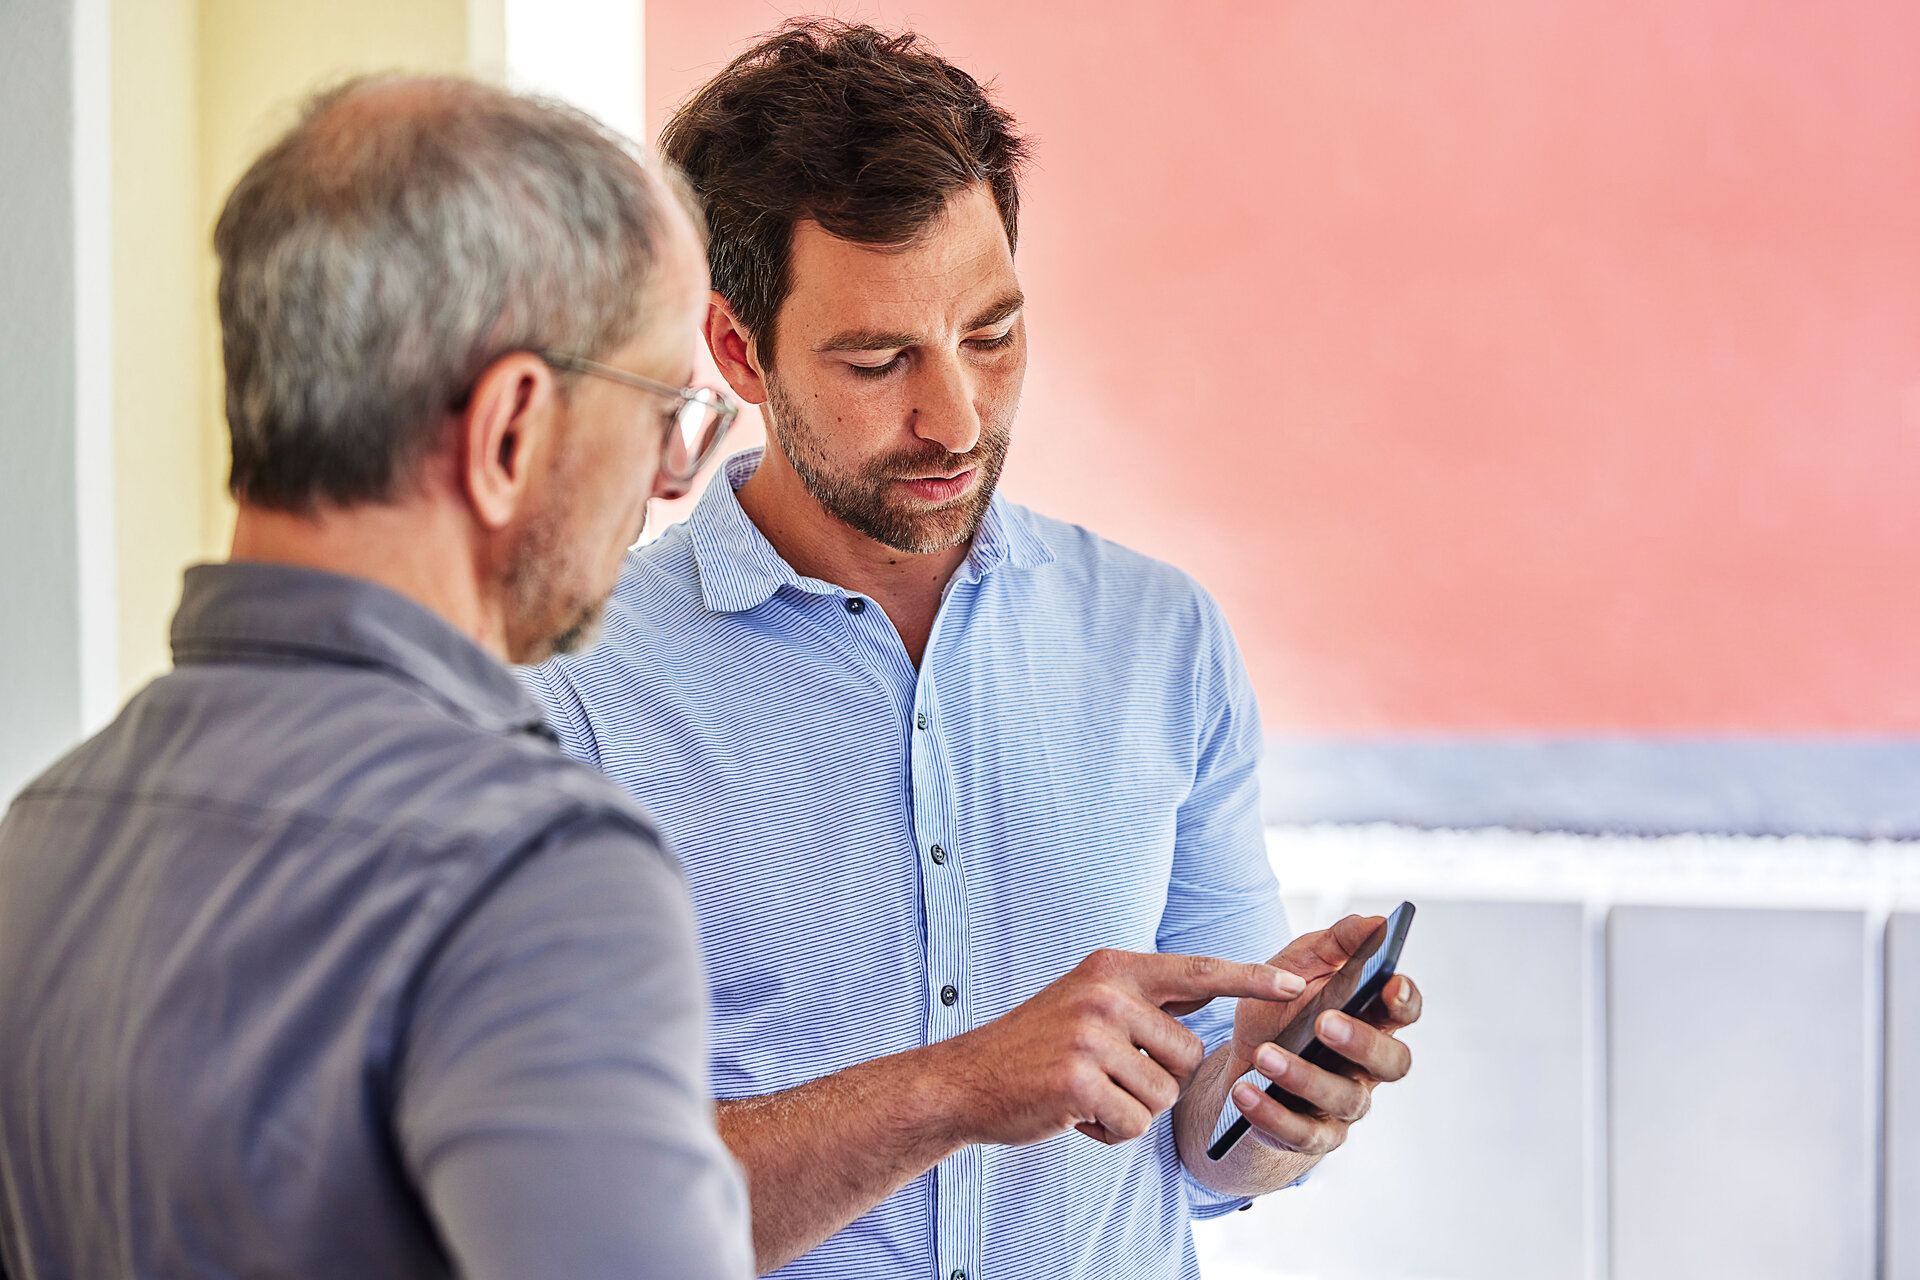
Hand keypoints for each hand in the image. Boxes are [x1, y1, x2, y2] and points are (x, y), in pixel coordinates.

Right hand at [934, 949, 1305, 1147]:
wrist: (966, 1080)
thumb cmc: (1035, 1046)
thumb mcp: (1088, 1001)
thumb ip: (1147, 998)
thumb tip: (1212, 992)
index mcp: (1112, 968)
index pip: (1198, 971)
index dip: (1252, 979)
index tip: (1298, 984)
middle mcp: (1106, 994)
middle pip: (1187, 1055)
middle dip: (1156, 1081)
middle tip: (1104, 1077)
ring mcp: (1091, 1036)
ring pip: (1163, 1095)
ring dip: (1131, 1110)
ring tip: (1086, 1094)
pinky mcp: (1080, 1081)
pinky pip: (1134, 1124)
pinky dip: (1109, 1133)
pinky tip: (1074, 1115)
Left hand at [1225, 915, 1421, 1157]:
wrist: (1240, 1067)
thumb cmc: (1279, 1012)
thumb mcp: (1295, 967)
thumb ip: (1333, 944)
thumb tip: (1373, 921)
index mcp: (1370, 1019)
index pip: (1403, 1011)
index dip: (1404, 1000)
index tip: (1390, 982)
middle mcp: (1368, 1067)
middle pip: (1391, 1062)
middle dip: (1361, 1042)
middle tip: (1324, 1022)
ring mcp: (1344, 1105)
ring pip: (1342, 1099)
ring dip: (1302, 1076)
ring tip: (1264, 1055)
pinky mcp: (1313, 1136)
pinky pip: (1301, 1133)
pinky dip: (1271, 1114)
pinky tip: (1245, 1094)